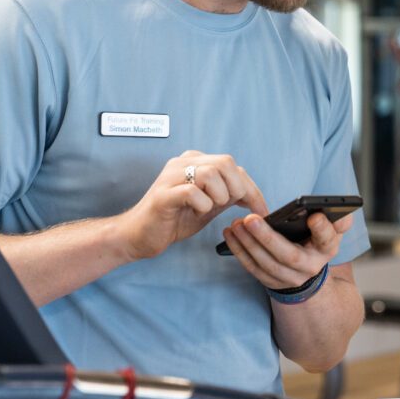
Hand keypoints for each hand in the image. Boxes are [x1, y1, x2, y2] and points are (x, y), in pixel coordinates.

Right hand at [118, 151, 266, 260]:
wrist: (138, 236)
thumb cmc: (174, 219)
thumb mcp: (209, 205)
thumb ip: (228, 195)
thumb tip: (254, 196)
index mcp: (195, 162)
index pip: (233, 166)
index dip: (252, 189)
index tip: (261, 209)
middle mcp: (183, 163)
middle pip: (225, 163)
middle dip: (236, 189)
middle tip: (227, 207)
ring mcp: (170, 177)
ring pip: (210, 174)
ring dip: (218, 196)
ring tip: (208, 208)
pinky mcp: (162, 195)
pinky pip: (191, 191)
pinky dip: (202, 204)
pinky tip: (196, 211)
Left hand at [222, 209, 352, 290]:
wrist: (306, 275)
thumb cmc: (316, 243)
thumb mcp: (331, 232)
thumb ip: (338, 221)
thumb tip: (344, 214)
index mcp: (327, 250)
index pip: (327, 240)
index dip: (322, 229)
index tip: (314, 216)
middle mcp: (309, 267)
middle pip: (288, 255)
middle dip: (268, 238)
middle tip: (251, 219)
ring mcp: (288, 278)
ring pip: (266, 263)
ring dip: (248, 244)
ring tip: (236, 224)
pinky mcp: (270, 281)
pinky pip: (252, 267)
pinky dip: (239, 251)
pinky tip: (229, 234)